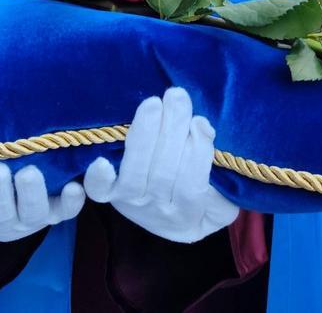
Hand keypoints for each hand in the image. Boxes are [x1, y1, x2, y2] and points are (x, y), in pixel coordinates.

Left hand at [84, 87, 237, 243]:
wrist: (171, 224)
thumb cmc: (202, 201)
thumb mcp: (222, 198)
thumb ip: (221, 174)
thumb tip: (203, 128)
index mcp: (189, 215)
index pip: (192, 187)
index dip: (197, 154)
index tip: (199, 121)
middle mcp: (157, 212)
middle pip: (163, 173)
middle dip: (172, 130)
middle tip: (177, 96)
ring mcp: (131, 203)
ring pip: (135, 172)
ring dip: (144, 134)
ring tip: (153, 103)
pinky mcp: (109, 194)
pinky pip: (99, 189)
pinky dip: (99, 177)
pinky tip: (100, 161)